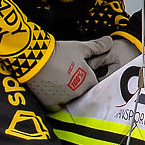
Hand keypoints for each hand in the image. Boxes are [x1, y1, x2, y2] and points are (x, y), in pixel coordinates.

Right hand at [24, 35, 139, 107]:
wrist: (35, 58)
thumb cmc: (60, 52)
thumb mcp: (80, 47)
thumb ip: (97, 47)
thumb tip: (109, 41)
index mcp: (88, 81)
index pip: (93, 83)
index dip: (88, 76)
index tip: (81, 70)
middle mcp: (78, 93)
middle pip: (81, 91)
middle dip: (77, 84)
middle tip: (68, 73)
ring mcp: (63, 100)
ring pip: (69, 98)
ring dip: (66, 91)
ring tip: (58, 78)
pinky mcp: (50, 103)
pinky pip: (55, 104)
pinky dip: (54, 98)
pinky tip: (50, 87)